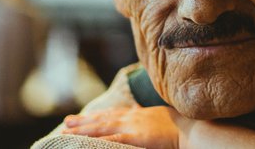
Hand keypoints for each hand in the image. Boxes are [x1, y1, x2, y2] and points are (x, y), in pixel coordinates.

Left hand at [62, 105, 186, 148]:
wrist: (188, 128)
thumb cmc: (178, 125)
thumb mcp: (159, 117)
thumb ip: (146, 116)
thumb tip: (139, 112)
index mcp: (136, 114)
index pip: (111, 114)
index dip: (95, 116)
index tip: (81, 117)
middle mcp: (130, 117)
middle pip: (101, 119)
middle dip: (83, 121)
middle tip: (65, 122)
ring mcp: (131, 126)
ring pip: (101, 127)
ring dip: (82, 130)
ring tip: (66, 132)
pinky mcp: (135, 137)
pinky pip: (112, 140)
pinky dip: (98, 140)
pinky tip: (85, 143)